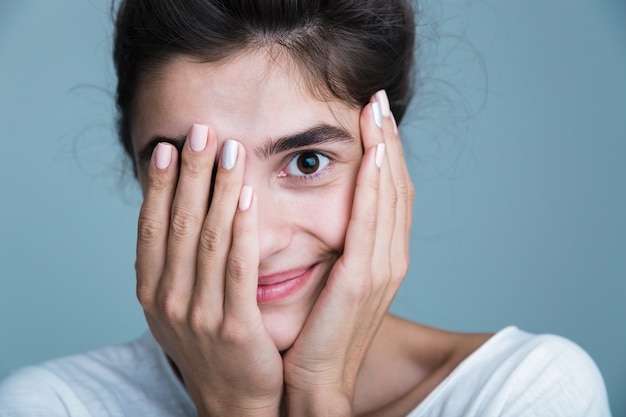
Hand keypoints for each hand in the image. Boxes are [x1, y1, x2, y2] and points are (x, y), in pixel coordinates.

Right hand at [135, 125, 281, 415]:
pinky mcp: (235, 326)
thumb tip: (174, 214)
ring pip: (207, 238)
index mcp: (152, 291)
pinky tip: (247, 195)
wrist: (235, 403)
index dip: (159, 185)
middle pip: (178, 223)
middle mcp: (168, 299)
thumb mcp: (179, 306)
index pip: (152, 227)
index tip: (167, 146)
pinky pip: (236, 268)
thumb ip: (174, 265)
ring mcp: (199, 314)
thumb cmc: (212, 347)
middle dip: (189, 174)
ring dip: (217, 189)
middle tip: (199, 130)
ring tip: (228, 149)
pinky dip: (240, 228)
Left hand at [282, 90, 414, 414]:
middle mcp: (391, 258)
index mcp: (383, 257)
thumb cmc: (317, 331)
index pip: (389, 193)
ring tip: (375, 112)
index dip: (386, 153)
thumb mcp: (331, 281)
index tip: (374, 117)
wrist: (315, 382)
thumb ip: (338, 247)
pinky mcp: (363, 280)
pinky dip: (374, 185)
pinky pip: (370, 221)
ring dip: (384, 151)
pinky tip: (371, 153)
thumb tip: (326, 215)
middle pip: (395, 186)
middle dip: (389, 141)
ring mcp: (382, 269)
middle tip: (378, 101)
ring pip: (389, 196)